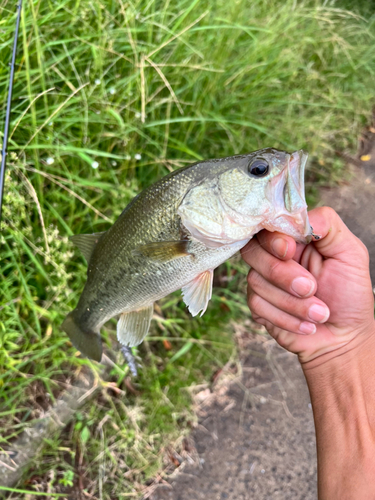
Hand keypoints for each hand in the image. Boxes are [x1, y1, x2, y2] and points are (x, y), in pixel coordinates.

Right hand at [241, 207, 374, 363]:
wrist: (344, 338)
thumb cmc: (349, 294)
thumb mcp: (350, 253)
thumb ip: (328, 225)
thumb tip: (297, 217)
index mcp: (295, 239)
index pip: (268, 227)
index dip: (273, 239)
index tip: (289, 251)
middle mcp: (274, 256)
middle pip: (253, 251)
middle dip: (281, 274)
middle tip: (311, 289)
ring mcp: (264, 281)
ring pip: (256, 282)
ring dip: (292, 303)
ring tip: (319, 313)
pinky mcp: (258, 305)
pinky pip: (257, 305)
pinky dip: (286, 318)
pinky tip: (306, 324)